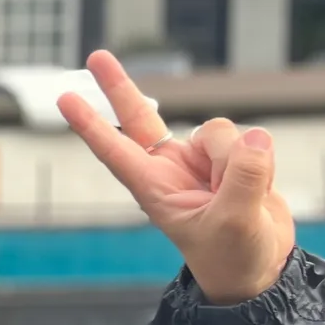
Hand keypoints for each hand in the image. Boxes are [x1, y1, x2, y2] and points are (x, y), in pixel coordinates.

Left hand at [58, 50, 296, 304]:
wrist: (259, 268)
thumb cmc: (232, 255)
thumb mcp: (234, 223)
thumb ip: (243, 180)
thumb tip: (253, 138)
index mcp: (154, 188)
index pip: (116, 150)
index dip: (91, 124)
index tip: (63, 98)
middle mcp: (171, 167)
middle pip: (141, 117)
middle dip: (119, 87)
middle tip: (95, 56)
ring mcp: (200, 159)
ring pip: (220, 131)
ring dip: (237, 160)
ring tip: (242, 197)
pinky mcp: (232, 157)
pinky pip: (251, 140)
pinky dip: (261, 162)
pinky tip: (259, 188)